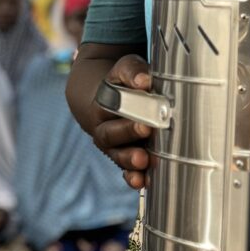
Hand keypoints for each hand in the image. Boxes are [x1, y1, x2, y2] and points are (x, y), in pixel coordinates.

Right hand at [93, 53, 153, 189]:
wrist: (105, 100)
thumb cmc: (121, 83)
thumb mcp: (125, 69)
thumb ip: (132, 71)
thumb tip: (143, 81)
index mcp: (102, 103)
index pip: (112, 106)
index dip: (126, 108)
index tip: (143, 112)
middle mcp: (104, 127)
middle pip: (111, 133)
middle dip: (129, 133)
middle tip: (146, 129)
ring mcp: (113, 146)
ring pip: (117, 155)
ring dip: (130, 160)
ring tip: (143, 161)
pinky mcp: (125, 158)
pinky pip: (126, 171)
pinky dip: (134, 177)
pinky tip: (144, 182)